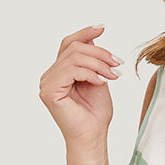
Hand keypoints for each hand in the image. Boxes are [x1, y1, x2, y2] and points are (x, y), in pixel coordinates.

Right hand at [39, 25, 122, 151]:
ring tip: (114, 75)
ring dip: (99, 64)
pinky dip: (91, 73)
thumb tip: (94, 36)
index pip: (69, 43)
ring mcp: (47, 82)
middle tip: (118, 64)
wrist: (93, 136)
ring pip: (75, 58)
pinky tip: (102, 82)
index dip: (85, 33)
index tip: (102, 27)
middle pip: (74, 48)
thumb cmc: (96, 113)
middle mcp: (50, 74)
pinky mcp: (49, 91)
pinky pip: (71, 71)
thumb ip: (93, 61)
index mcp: (60, 71)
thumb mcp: (99, 79)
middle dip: (100, 54)